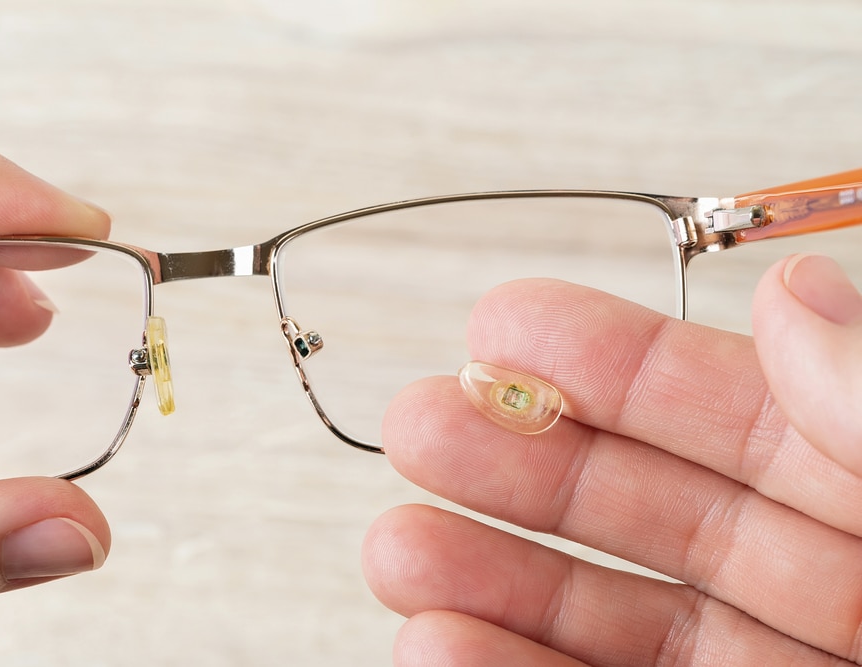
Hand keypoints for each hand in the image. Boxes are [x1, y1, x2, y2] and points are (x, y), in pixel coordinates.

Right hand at [363, 254, 861, 664]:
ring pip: (609, 618)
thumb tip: (796, 290)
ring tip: (398, 550)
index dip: (610, 363)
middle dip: (518, 464)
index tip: (504, 324)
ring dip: (490, 581)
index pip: (730, 411)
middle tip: (420, 426)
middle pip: (643, 510)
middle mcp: (827, 585)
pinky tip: (441, 643)